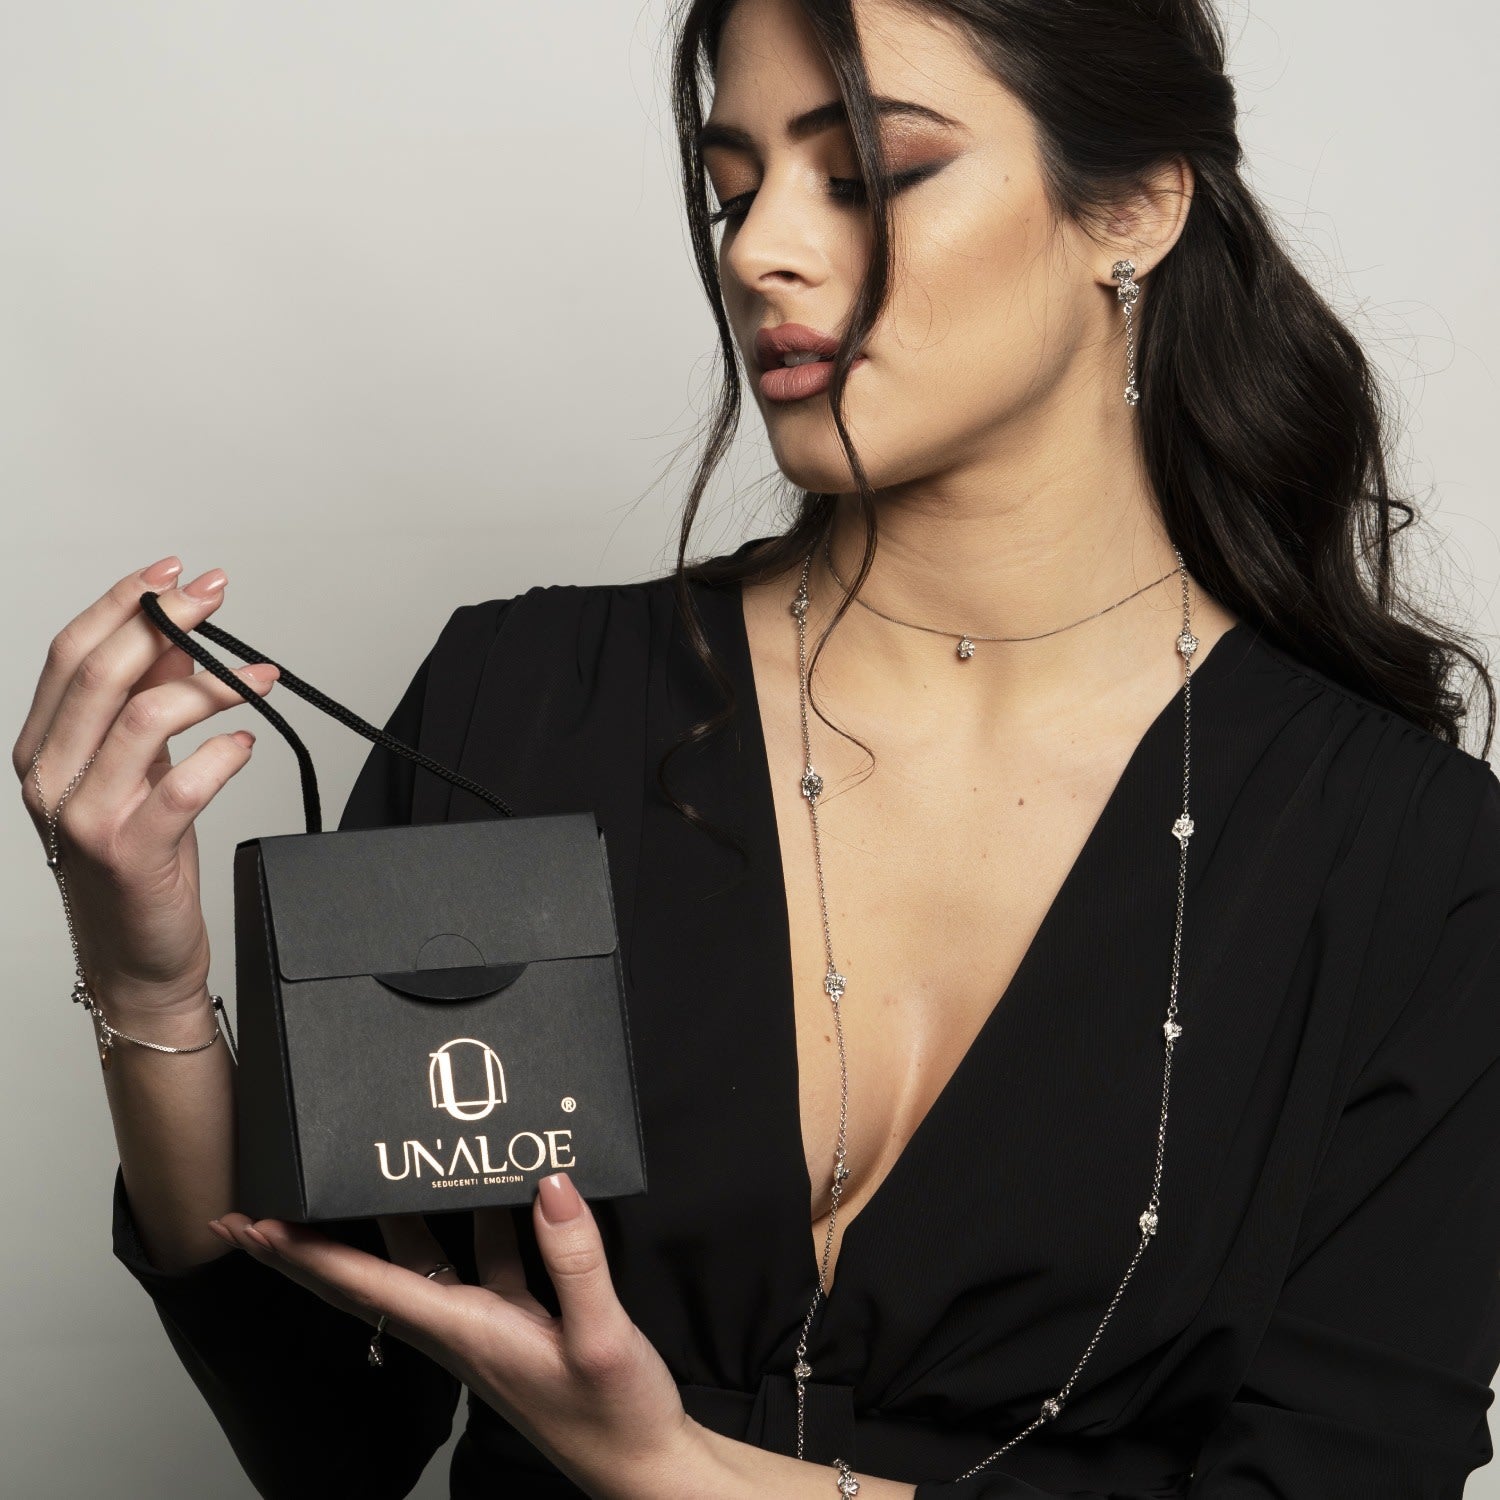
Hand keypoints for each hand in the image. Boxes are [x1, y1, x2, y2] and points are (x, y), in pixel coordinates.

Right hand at [12, 554, 279, 1014]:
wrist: (135, 957)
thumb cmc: (138, 862)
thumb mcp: (137, 770)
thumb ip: (147, 701)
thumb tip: (179, 634)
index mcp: (43, 748)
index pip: (72, 653)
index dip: (124, 602)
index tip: (174, 573)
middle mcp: (52, 777)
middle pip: (102, 671)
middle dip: (166, 619)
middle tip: (216, 596)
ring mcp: (86, 816)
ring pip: (143, 716)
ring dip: (211, 683)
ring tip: (257, 677)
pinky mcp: (131, 852)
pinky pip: (185, 784)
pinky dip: (225, 754)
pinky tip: (247, 745)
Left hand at [209, 1173, 712, 1499]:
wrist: (642, 1465)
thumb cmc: (614, 1417)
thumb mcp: (600, 1339)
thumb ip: (573, 1261)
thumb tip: (547, 1184)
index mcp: (464, 1334)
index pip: (364, 1287)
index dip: (304, 1257)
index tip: (250, 1227)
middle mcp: (461, 1328)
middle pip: (367, 1277)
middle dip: (310, 1245)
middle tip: (262, 1201)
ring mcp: (488, 1324)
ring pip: (422, 1259)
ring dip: (392, 1217)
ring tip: (368, 1168)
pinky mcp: (522, 1319)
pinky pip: (484, 1257)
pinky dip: (480, 1218)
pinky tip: (496, 1184)